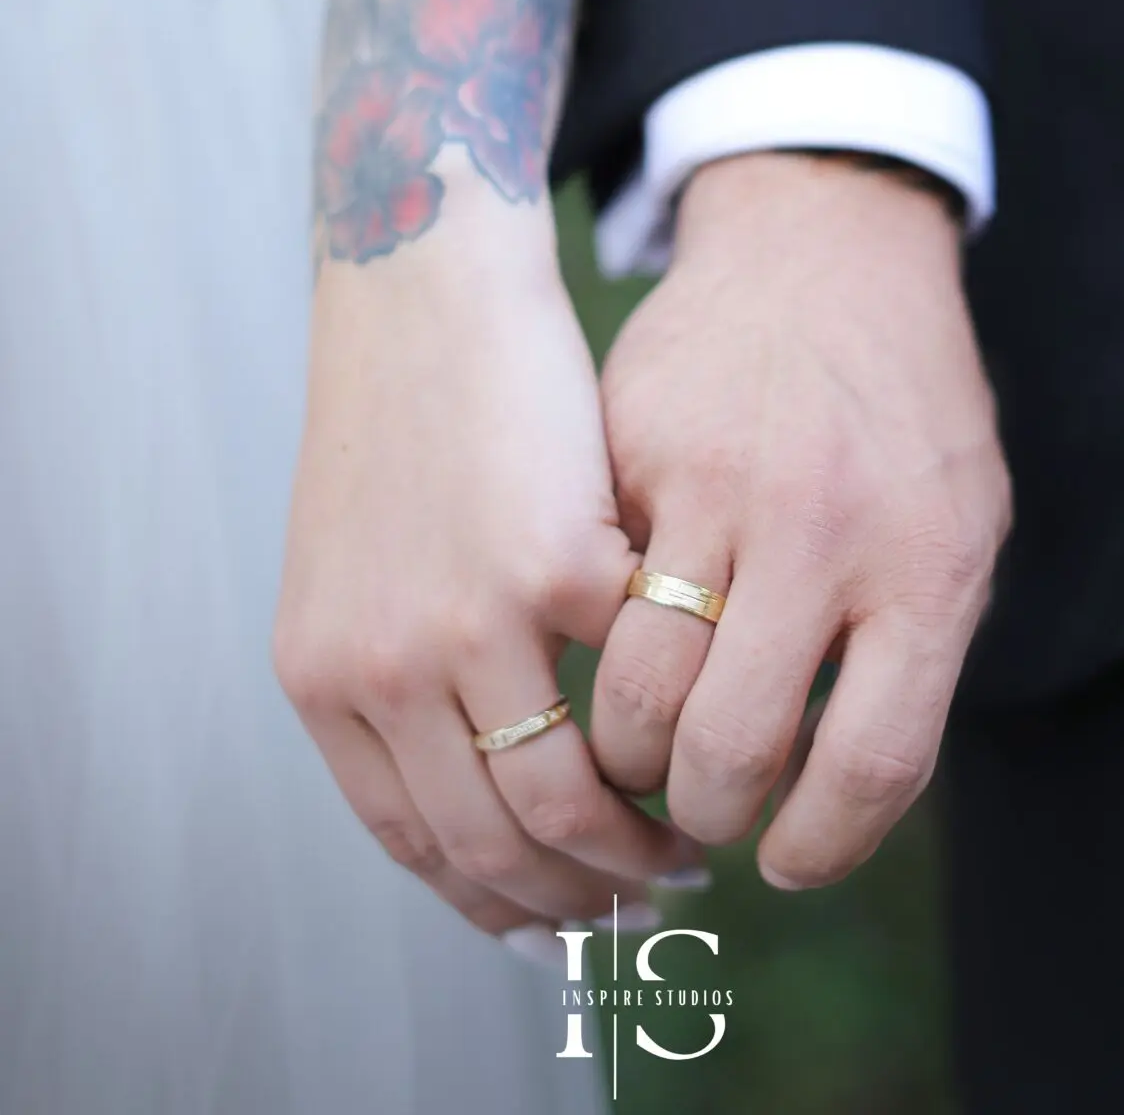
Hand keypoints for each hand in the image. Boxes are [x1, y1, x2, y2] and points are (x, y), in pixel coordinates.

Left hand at [273, 189, 697, 941]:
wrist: (424, 295)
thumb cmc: (405, 421)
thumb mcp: (359, 568)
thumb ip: (402, 678)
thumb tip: (486, 788)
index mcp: (326, 677)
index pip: (411, 842)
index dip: (495, 902)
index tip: (562, 921)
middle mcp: (381, 671)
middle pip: (488, 848)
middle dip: (578, 899)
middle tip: (649, 898)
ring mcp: (464, 623)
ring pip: (561, 800)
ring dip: (635, 842)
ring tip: (687, 832)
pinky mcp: (551, 564)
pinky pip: (631, 680)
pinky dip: (673, 717)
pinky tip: (706, 716)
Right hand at [591, 152, 1010, 889]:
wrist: (821, 251)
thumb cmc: (904, 407)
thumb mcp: (959, 525)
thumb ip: (911, 656)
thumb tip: (827, 800)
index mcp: (927, 567)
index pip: (873, 765)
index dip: (821, 848)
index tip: (783, 863)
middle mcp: (822, 532)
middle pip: (730, 747)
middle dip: (695, 818)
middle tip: (689, 819)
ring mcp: (717, 487)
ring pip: (633, 688)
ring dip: (621, 754)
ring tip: (631, 755)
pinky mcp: (632, 454)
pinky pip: (588, 597)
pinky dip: (586, 651)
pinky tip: (596, 656)